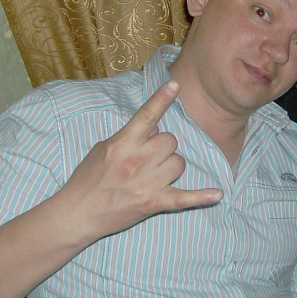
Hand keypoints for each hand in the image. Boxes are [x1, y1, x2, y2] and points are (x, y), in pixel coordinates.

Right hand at [58, 80, 222, 239]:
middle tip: (146, 157)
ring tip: (153, 174)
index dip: (161, 99)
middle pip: (170, 140)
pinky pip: (184, 199)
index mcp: (122, 144)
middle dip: (162, 145)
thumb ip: (129, 136)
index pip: (146, 116)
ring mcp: (147, 183)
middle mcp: (137, 161)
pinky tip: (217, 194)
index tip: (176, 84)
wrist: (79, 212)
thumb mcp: (103, 148)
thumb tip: (153, 127)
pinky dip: (201, 197)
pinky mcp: (153, 203)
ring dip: (170, 165)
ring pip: (178, 163)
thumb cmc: (89, 177)